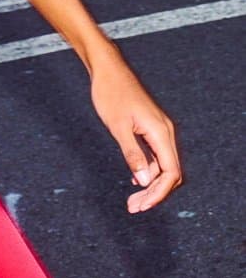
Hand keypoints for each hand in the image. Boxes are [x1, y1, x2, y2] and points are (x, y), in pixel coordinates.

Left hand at [88, 41, 181, 213]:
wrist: (108, 69)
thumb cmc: (110, 94)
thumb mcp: (117, 127)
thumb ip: (132, 154)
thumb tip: (145, 181)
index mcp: (161, 132)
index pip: (171, 173)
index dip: (158, 194)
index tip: (141, 206)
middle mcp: (166, 132)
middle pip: (171, 173)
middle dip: (155, 194)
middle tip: (133, 207)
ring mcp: (159, 130)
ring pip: (164, 166)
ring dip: (151, 185)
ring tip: (133, 201)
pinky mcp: (151, 128)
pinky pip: (156, 156)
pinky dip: (148, 171)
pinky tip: (135, 181)